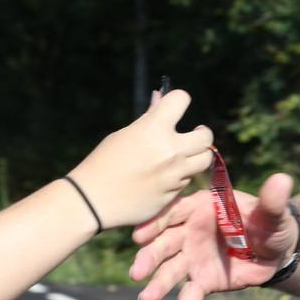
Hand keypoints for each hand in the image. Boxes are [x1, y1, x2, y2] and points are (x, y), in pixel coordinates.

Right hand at [68, 89, 213, 228]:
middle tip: (195, 133)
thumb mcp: (123, 135)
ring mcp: (175, 174)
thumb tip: (160, 97)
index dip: (178, 99)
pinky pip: (188, 180)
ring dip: (197, 155)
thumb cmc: (103, 163)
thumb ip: (148, 119)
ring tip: (184, 155)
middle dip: (202, 133)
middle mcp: (170, 150)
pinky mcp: (175, 194)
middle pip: (206, 136)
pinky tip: (166, 176)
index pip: (181, 99)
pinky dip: (182, 175)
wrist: (93, 201)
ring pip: (204, 160)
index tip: (175, 105)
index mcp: (153, 129)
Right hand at [128, 171, 296, 299]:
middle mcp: (191, 231)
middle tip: (138, 271)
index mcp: (204, 207)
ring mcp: (193, 257)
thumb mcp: (274, 214)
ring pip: (171, 271)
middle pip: (166, 242)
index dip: (157, 222)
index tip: (141, 235)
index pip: (176, 211)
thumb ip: (273, 201)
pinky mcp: (202, 280)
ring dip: (157, 285)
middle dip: (151, 256)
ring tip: (146, 299)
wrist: (276, 250)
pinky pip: (189, 299)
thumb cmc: (271, 224)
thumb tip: (282, 179)